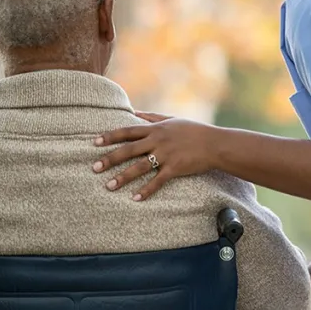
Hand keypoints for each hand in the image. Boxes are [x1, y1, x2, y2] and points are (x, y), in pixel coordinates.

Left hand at [92, 111, 217, 200]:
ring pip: (139, 166)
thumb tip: (134, 112)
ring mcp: (166, 155)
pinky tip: (135, 198)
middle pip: (128, 150)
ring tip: (109, 186)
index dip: (110, 136)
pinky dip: (146, 190)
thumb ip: (152, 117)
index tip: (94, 142)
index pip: (128, 132)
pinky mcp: (175, 168)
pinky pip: (157, 181)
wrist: (215, 144)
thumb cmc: (194, 130)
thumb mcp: (172, 119)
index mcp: (156, 129)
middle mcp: (158, 141)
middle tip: (94, 168)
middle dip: (110, 159)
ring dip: (123, 177)